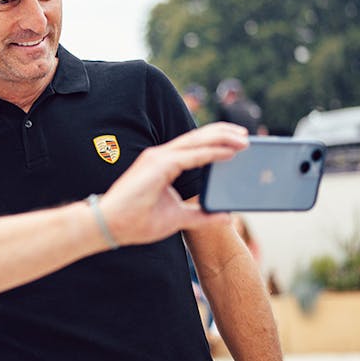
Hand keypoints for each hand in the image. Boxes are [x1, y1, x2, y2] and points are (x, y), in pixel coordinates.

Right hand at [98, 123, 247, 246]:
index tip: (237, 143)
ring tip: (244, 139)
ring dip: (222, 139)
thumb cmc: (137, 221)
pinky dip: (211, 152)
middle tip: (246, 135)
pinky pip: (191, 156)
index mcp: (164, 164)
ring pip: (197, 142)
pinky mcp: (159, 165)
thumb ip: (201, 215)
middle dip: (224, 134)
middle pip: (198, 138)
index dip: (216, 142)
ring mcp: (159, 158)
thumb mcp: (178, 217)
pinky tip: (229, 153)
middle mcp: (161, 156)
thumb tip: (225, 215)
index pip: (194, 146)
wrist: (113, 226)